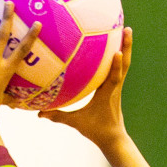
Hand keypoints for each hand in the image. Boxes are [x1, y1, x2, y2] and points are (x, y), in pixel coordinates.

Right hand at [39, 26, 132, 150]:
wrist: (113, 138)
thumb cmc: (96, 131)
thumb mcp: (76, 123)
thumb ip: (58, 116)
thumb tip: (39, 113)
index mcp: (107, 94)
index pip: (113, 79)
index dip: (116, 65)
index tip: (117, 52)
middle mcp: (115, 87)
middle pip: (124, 64)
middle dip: (126, 46)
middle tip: (126, 28)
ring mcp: (117, 86)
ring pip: (124, 63)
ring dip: (126, 47)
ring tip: (125, 30)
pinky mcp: (116, 87)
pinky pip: (119, 67)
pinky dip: (118, 55)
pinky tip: (114, 45)